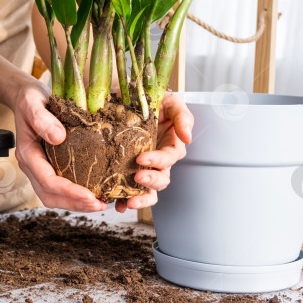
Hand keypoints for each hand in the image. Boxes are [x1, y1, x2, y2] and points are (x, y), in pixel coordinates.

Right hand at [10, 81, 107, 211]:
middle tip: (100, 205)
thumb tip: (59, 138)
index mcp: (27, 154)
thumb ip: (42, 119)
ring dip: (76, 204)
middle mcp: (31, 166)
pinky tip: (94, 193)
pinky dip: (75, 195)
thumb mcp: (33, 103)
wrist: (25, 98)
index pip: (47, 181)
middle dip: (75, 203)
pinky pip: (59, 188)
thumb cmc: (29, 99)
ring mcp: (38, 169)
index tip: (90, 196)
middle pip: (50, 196)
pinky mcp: (47, 167)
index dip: (69, 191)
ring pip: (54, 197)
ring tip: (100, 204)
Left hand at [115, 92, 192, 212]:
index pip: (169, 157)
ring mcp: (144, 168)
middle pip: (161, 179)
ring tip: (127, 202)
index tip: (142, 158)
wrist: (125, 98)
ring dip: (140, 198)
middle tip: (137, 177)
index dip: (158, 160)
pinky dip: (122, 200)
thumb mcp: (171, 101)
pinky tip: (114, 204)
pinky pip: (128, 190)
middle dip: (151, 181)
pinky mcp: (127, 171)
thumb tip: (188, 137)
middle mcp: (158, 161)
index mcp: (170, 145)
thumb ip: (182, 116)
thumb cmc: (152, 99)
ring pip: (148, 191)